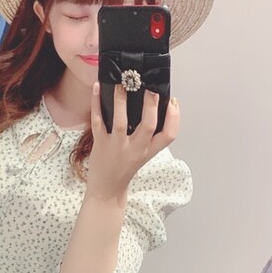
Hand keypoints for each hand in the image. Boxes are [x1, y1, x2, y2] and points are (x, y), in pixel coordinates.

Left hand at [87, 82, 179, 199]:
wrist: (107, 188)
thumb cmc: (125, 167)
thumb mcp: (143, 154)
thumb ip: (148, 136)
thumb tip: (150, 105)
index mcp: (149, 150)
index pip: (169, 135)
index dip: (175, 118)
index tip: (173, 101)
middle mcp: (135, 149)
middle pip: (148, 126)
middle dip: (151, 105)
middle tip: (150, 87)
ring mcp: (117, 146)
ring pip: (121, 121)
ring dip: (121, 100)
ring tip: (122, 84)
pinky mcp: (100, 144)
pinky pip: (98, 121)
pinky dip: (96, 103)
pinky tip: (97, 87)